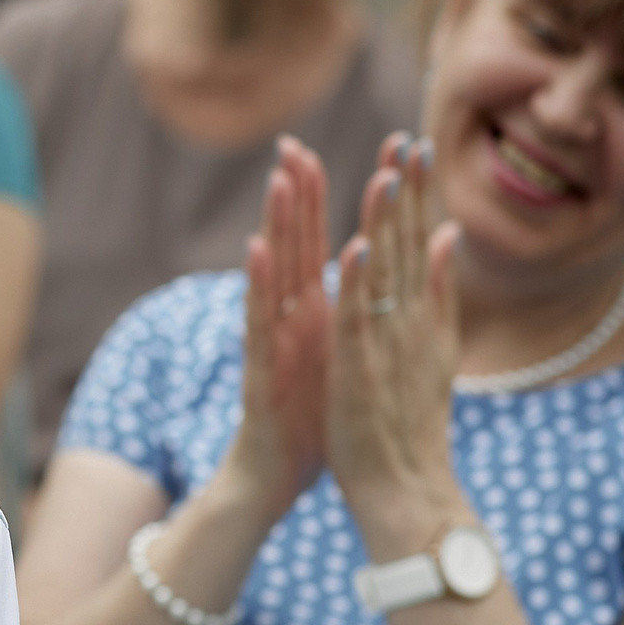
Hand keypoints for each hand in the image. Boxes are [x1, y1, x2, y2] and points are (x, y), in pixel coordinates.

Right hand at [216, 138, 333, 521]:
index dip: (317, 199)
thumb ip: (347, 312)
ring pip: (272, 275)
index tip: (321, 150)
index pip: (314, 245)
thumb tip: (365, 274)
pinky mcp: (262, 371)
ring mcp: (271, 342)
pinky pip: (260, 323)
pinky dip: (259, 285)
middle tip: (293, 145)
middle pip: (290, 247)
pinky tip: (258, 252)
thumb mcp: (338, 356)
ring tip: (279, 181)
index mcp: (312, 314)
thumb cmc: (308, 421)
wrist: (272, 479)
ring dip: (276, 226)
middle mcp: (287, 320)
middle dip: (294, 196)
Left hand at [326, 134, 471, 550]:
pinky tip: (354, 247)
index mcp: (422, 313)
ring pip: (384, 275)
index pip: (419, 240)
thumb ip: (441, 289)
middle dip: (406, 192)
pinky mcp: (361, 372)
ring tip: (382, 174)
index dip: (417, 192)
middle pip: (407, 246)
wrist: (406, 488)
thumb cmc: (409, 419)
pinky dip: (357, 285)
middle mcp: (411, 322)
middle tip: (406, 138)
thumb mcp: (434, 345)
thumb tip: (448, 233)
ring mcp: (388, 346)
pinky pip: (356, 321)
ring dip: (383, 225)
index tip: (414, 143)